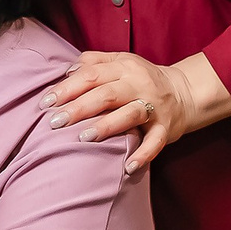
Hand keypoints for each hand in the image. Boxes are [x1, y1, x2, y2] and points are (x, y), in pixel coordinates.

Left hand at [43, 50, 219, 172]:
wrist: (185, 92)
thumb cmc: (142, 79)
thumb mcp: (121, 62)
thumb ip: (93, 62)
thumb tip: (66, 71)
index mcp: (125, 67)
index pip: (92, 75)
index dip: (67, 88)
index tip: (45, 102)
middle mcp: (139, 84)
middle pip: (106, 94)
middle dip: (78, 108)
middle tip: (55, 122)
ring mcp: (154, 107)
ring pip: (129, 115)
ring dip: (107, 127)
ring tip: (84, 138)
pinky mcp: (166, 128)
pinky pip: (155, 142)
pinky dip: (143, 155)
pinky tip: (128, 167)